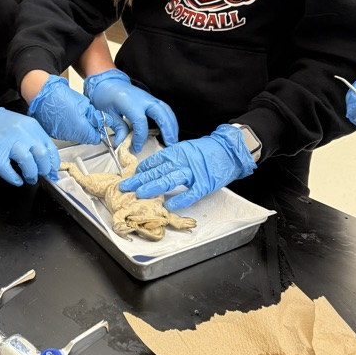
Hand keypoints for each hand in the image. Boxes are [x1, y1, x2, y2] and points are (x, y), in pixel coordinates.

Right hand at [0, 94, 59, 185]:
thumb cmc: (0, 123)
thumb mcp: (23, 125)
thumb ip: (35, 139)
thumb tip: (47, 160)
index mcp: (32, 127)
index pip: (50, 148)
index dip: (53, 164)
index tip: (52, 171)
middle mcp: (23, 134)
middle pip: (42, 156)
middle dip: (44, 170)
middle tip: (41, 175)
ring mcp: (8, 143)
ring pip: (28, 163)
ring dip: (31, 174)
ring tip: (30, 178)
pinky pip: (8, 170)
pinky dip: (14, 178)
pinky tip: (16, 180)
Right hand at [28, 75, 103, 144]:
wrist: (43, 94)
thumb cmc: (61, 96)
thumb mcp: (84, 103)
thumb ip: (94, 115)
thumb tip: (102, 121)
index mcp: (80, 129)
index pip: (95, 138)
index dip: (98, 132)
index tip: (98, 126)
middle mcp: (70, 135)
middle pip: (85, 138)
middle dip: (88, 130)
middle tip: (86, 117)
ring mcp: (61, 135)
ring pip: (74, 136)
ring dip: (77, 129)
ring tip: (74, 115)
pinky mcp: (53, 133)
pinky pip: (64, 133)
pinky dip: (67, 127)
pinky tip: (65, 117)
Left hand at [83, 69, 177, 153]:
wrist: (108, 83)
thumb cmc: (106, 96)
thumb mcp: (108, 113)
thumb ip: (118, 128)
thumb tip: (122, 143)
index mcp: (129, 102)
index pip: (140, 122)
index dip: (140, 137)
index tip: (137, 147)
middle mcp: (142, 99)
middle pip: (161, 114)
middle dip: (167, 130)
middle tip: (170, 144)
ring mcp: (149, 98)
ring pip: (166, 110)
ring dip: (172, 125)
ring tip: (173, 139)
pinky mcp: (151, 99)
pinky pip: (165, 108)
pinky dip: (170, 119)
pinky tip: (171, 129)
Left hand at [118, 124, 256, 209]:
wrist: (230, 150)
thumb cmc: (208, 152)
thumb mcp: (186, 150)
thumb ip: (170, 159)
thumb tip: (152, 170)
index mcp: (177, 152)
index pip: (154, 161)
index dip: (141, 170)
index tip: (130, 177)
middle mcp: (182, 161)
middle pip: (157, 171)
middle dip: (139, 180)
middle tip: (125, 187)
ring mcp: (193, 173)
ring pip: (170, 179)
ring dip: (153, 187)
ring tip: (140, 194)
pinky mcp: (205, 184)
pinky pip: (191, 193)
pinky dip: (180, 199)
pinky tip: (169, 205)